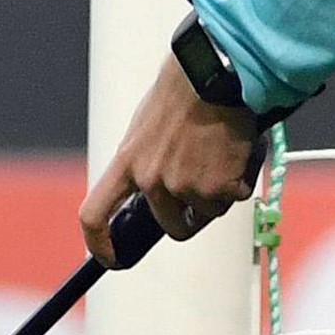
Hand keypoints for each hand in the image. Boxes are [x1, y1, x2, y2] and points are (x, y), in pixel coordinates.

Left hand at [79, 54, 264, 265]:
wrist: (215, 76)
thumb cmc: (182, 96)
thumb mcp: (147, 129)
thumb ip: (145, 163)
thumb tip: (152, 195)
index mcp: (127, 163)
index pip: (95, 213)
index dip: (99, 242)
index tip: (107, 258)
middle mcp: (152, 181)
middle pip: (172, 225)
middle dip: (191, 217)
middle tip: (206, 194)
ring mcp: (186, 187)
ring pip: (208, 210)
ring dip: (219, 190)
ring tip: (220, 153)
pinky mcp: (219, 188)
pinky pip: (233, 197)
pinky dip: (239, 180)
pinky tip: (236, 152)